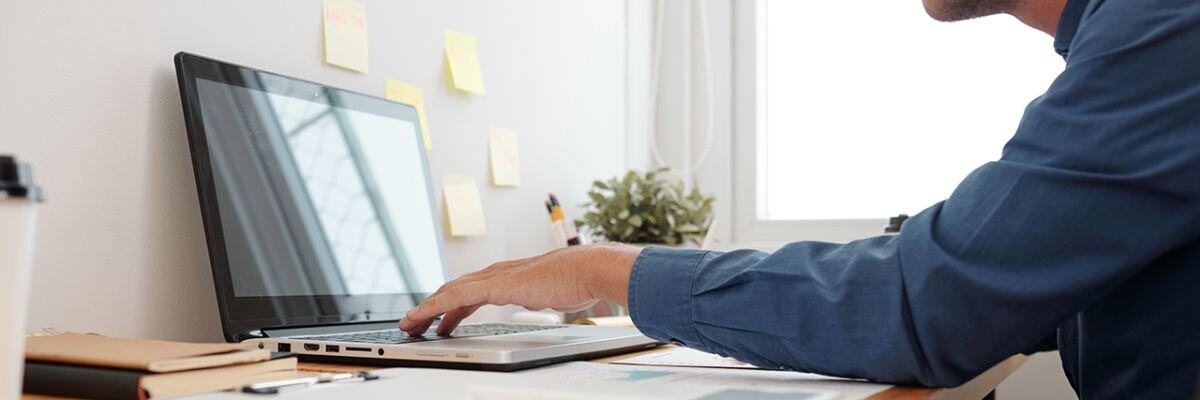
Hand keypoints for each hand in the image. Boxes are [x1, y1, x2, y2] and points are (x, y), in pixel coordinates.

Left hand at [398, 243, 641, 335]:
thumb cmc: (575, 280)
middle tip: (416, 323)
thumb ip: (539, 295)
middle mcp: (496, 274)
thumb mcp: (549, 292)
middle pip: (453, 289)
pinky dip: (435, 306)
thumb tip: (541, 300)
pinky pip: (455, 296)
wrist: (585, 270)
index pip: (469, 290)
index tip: (439, 319)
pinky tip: (424, 315)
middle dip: (432, 307)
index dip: (450, 305)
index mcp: (507, 276)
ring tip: (411, 323)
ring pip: (448, 291)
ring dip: (426, 308)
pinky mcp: (494, 286)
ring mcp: (493, 278)